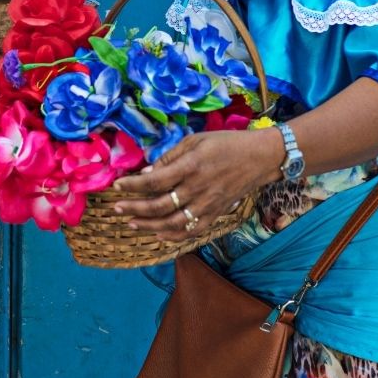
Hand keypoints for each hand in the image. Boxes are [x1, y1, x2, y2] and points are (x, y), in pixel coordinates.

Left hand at [112, 127, 285, 241]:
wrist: (260, 158)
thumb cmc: (226, 144)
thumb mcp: (195, 141)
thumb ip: (169, 158)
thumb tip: (145, 173)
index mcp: (190, 167)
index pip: (153, 182)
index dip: (132, 186)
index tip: (117, 186)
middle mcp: (197, 189)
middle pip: (158, 206)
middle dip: (133, 209)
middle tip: (117, 208)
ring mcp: (206, 206)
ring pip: (171, 224)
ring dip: (148, 226)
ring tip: (132, 223)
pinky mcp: (214, 215)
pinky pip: (190, 231)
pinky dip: (172, 236)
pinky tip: (157, 234)